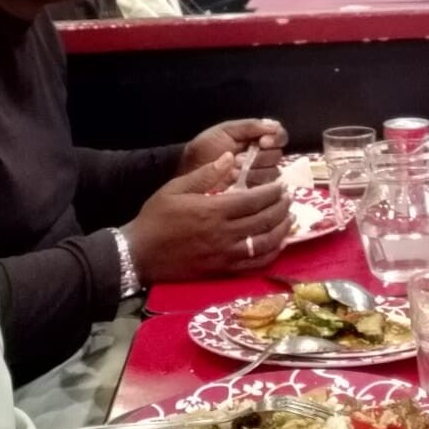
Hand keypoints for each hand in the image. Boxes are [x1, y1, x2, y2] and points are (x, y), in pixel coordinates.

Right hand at [124, 158, 292, 281]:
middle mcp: (224, 233)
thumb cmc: (156, 218)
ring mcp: (225, 255)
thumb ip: (206, 173)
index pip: (255, 199)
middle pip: (265, 220)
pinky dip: (271, 254)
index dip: (273, 192)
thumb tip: (231, 156)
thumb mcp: (176, 188)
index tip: (282, 185)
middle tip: (289, 198)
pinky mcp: (222, 271)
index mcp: (214, 209)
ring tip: (289, 218)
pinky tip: (277, 244)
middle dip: (282, 207)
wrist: (139, 254)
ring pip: (265, 243)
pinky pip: (254, 264)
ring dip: (282, 230)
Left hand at [182, 119, 285, 185]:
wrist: (189, 171)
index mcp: (257, 137)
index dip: (276, 139)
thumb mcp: (224, 131)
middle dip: (261, 157)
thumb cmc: (205, 148)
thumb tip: (275, 126)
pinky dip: (253, 183)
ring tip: (235, 171)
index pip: (280, 136)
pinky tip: (238, 181)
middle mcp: (263, 155)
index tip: (262, 142)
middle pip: (278, 155)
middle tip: (240, 159)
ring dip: (255, 171)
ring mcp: (259, 174)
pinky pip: (266, 188)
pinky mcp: (254, 191)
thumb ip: (249, 126)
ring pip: (273, 172)